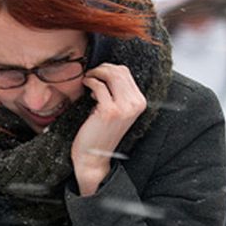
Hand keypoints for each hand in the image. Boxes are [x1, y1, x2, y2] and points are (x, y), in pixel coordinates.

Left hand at [71, 64, 146, 195]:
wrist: (94, 157)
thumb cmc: (101, 133)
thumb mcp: (117, 111)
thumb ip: (118, 92)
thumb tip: (107, 71)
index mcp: (140, 102)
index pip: (126, 72)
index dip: (109, 68)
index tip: (98, 73)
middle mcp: (135, 104)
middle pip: (119, 71)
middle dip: (102, 68)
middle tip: (91, 74)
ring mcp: (124, 108)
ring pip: (111, 75)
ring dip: (96, 73)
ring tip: (88, 78)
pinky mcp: (109, 111)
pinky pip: (99, 86)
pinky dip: (90, 81)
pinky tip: (85, 85)